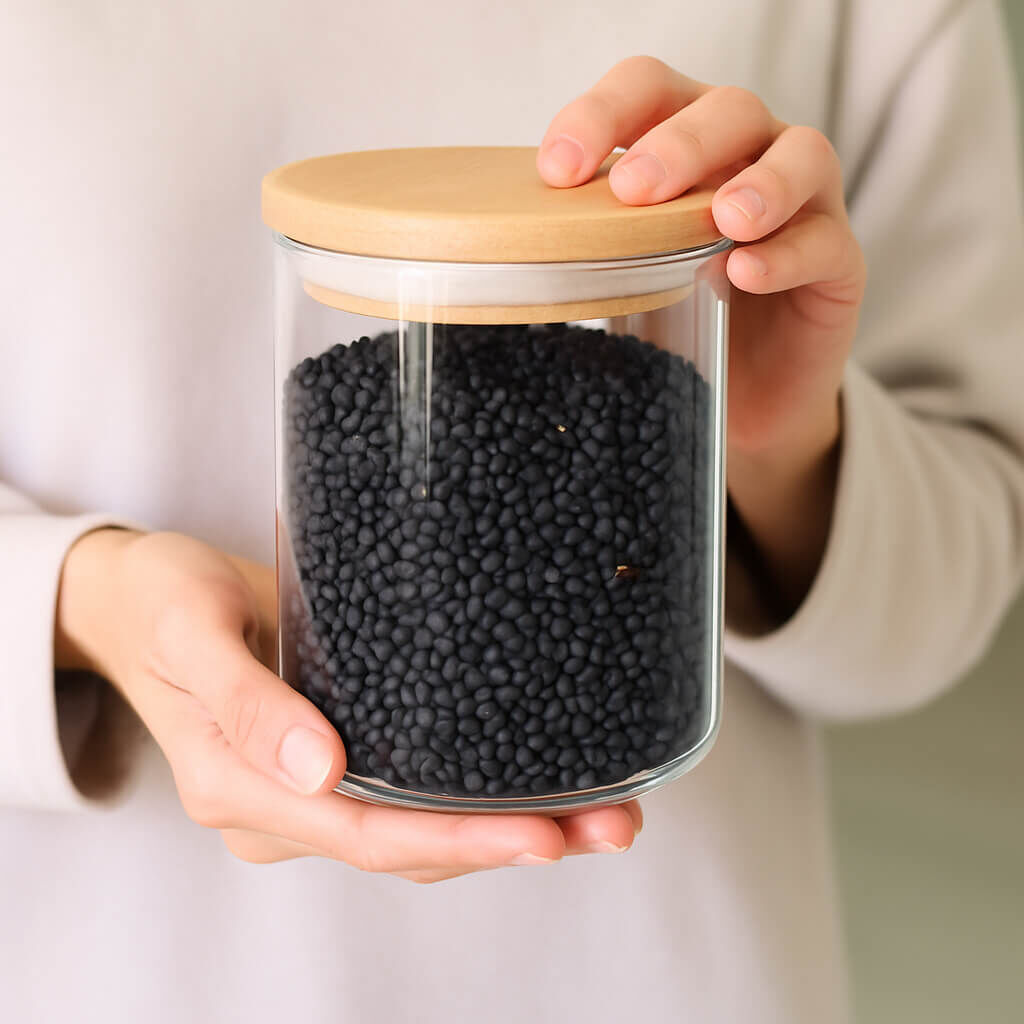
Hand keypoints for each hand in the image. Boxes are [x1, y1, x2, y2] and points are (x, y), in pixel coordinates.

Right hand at [55, 529, 640, 882]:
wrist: (147, 597)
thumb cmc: (164, 603)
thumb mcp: (191, 631)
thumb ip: (246, 700)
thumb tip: (317, 771)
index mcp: (241, 790)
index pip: (365, 835)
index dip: (458, 841)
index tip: (543, 836)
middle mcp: (283, 807)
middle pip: (410, 847)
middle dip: (513, 842)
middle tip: (613, 825)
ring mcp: (313, 792)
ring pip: (423, 833)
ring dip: (514, 828)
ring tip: (608, 812)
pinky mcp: (342, 758)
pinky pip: (416, 796)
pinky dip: (483, 797)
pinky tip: (546, 784)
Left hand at [538, 57, 865, 613]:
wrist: (745, 397)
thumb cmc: (675, 323)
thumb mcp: (619, 281)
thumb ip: (578, 250)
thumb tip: (474, 250)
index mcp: (683, 146)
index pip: (647, 91)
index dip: (603, 114)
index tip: (557, 169)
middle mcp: (746, 156)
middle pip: (725, 107)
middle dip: (678, 143)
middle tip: (633, 191)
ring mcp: (803, 206)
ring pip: (800, 153)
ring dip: (756, 180)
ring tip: (721, 219)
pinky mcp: (839, 264)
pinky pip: (827, 240)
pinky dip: (788, 251)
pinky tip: (747, 272)